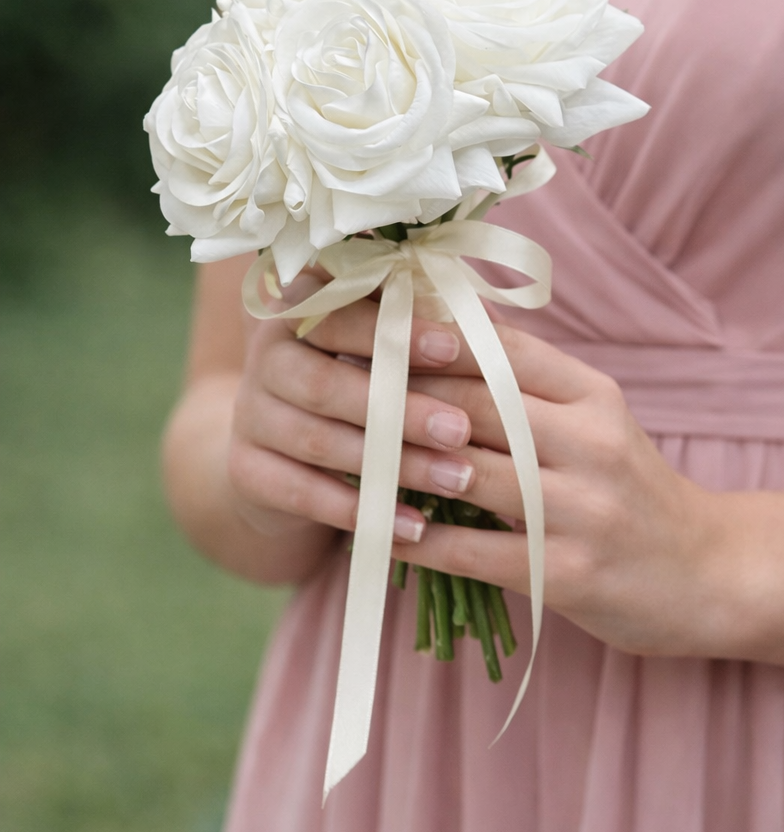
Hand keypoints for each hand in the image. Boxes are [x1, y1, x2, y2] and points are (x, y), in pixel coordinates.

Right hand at [226, 271, 479, 548]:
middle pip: (324, 381)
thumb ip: (426, 325)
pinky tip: (413, 526)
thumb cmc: (366, 375)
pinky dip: (361, 511)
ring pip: (319, 440)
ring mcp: (249, 413)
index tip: (455, 347)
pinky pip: (302, 494)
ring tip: (456, 480)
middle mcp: (267, 354)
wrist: (285, 445)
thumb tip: (488, 322)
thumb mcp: (390, 344)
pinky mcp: (246, 470)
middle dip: (399, 408)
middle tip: (460, 429)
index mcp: (302, 305)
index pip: (342, 310)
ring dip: (393, 464)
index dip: (397, 329)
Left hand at [228, 267, 723, 655]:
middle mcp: (588, 440)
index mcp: (591, 393)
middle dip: (397, 388)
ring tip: (336, 448)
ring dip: (398, 462)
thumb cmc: (630, 487)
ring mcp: (580, 508)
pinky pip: (475, 551)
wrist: (708, 572)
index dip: (426, 334)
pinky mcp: (568, 572)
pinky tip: (376, 531)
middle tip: (327, 375)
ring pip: (468, 471)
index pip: (498, 348)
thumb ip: (528, 379)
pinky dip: (420, 539)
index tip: (364, 321)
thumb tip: (444, 325)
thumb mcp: (595, 417)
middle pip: (474, 401)